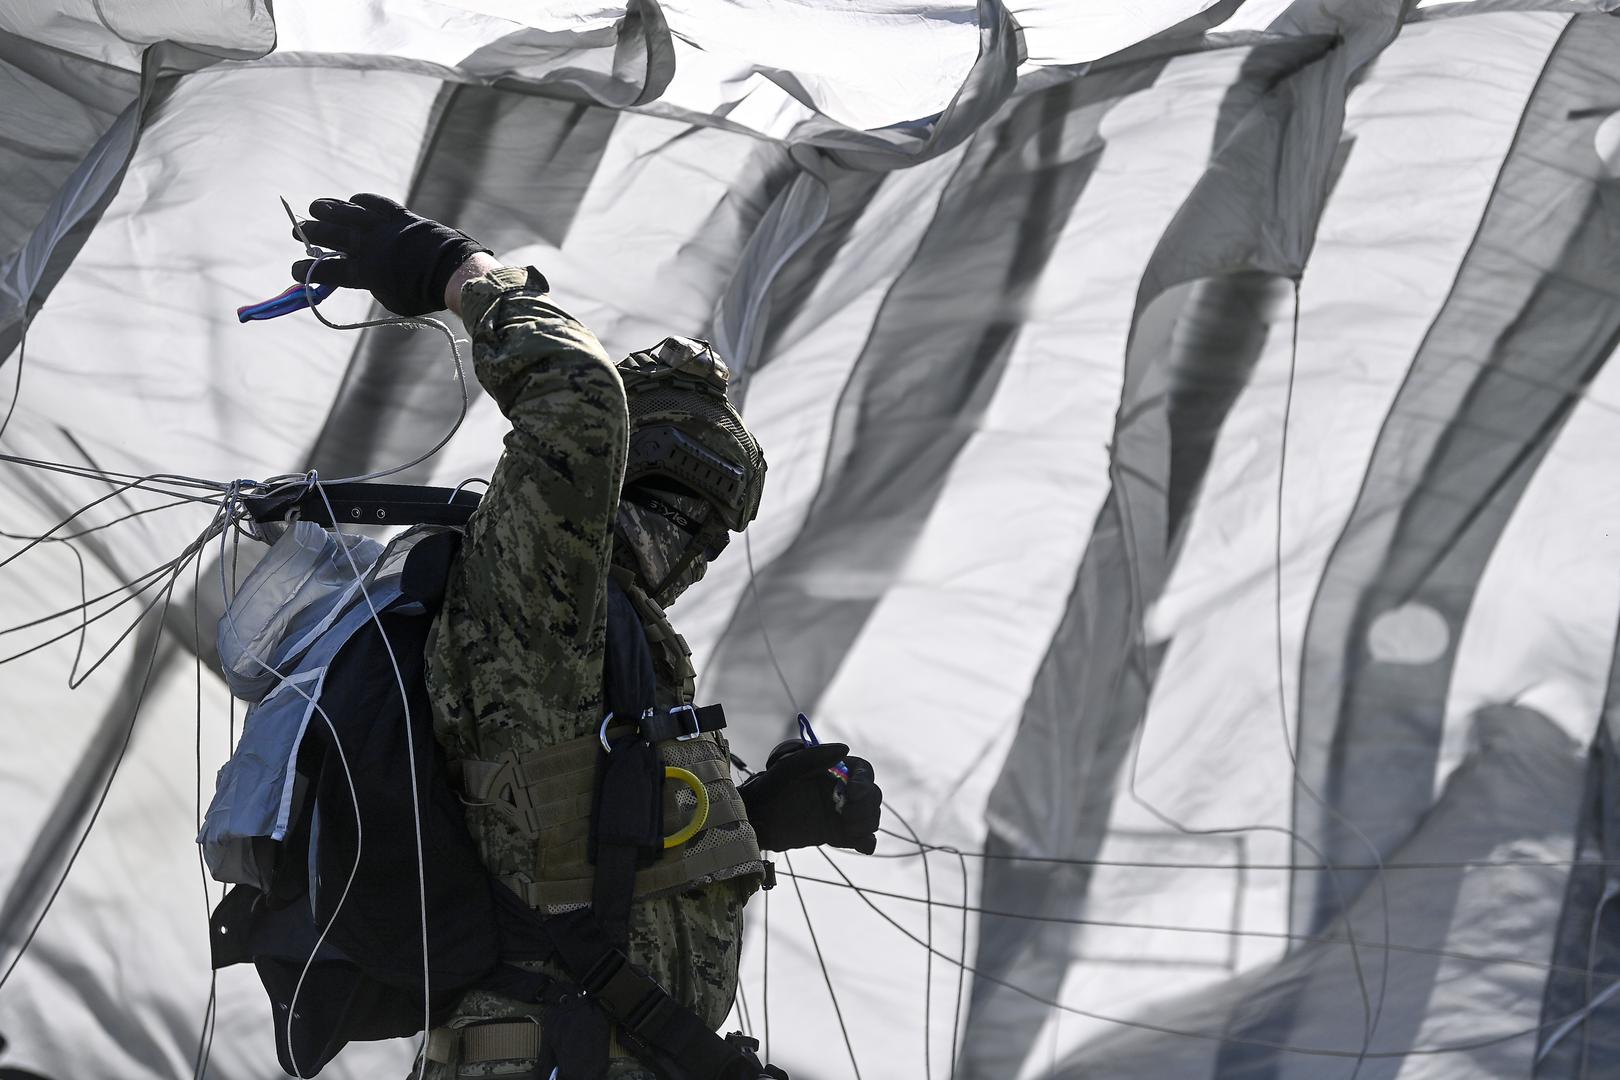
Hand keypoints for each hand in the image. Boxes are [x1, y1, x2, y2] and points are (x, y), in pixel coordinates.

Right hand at [290, 193, 489, 316]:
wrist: (451, 272)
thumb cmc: (423, 293)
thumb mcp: (393, 299)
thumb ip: (375, 285)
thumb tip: (367, 276)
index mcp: (365, 272)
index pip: (329, 270)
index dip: (308, 270)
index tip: (295, 270)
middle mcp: (369, 246)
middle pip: (333, 236)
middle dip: (312, 233)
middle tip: (298, 232)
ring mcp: (384, 228)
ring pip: (349, 213)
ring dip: (329, 209)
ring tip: (315, 207)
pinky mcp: (401, 216)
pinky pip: (377, 203)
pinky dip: (363, 201)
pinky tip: (354, 201)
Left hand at [738, 741, 881, 853]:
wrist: (756, 820)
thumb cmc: (769, 788)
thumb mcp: (789, 768)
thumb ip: (816, 756)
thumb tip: (845, 748)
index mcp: (834, 771)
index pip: (863, 771)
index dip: (864, 781)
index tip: (851, 793)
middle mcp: (842, 791)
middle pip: (872, 795)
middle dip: (866, 805)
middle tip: (846, 813)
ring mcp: (840, 814)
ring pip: (870, 817)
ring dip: (865, 822)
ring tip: (846, 827)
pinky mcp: (836, 834)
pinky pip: (860, 839)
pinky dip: (866, 842)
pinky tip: (862, 845)